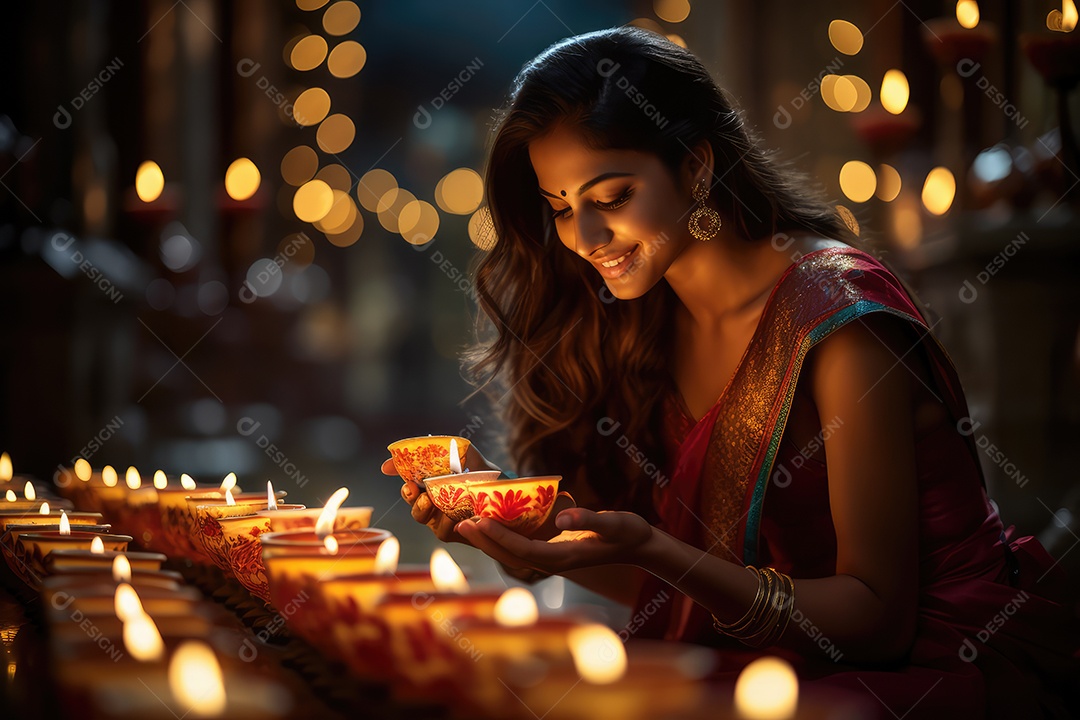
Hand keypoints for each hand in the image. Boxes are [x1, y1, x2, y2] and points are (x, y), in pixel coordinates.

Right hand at [381, 441, 502, 544]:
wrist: (509, 494)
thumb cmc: (484, 474)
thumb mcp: (468, 457)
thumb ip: (447, 448)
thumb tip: (423, 443)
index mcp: (431, 484)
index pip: (408, 478)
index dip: (397, 472)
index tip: (388, 468)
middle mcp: (433, 504)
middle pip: (410, 501)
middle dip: (408, 495)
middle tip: (413, 487)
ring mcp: (441, 520)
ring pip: (422, 517)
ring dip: (423, 508)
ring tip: (430, 500)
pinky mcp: (454, 533)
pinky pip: (443, 529)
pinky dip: (446, 521)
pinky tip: (453, 514)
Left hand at [454, 507, 653, 575]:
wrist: (638, 545)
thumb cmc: (628, 533)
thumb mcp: (615, 523)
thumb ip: (589, 519)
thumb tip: (561, 517)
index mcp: (563, 558)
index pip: (522, 550)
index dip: (499, 536)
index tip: (479, 520)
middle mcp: (553, 562)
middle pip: (510, 555)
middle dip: (485, 541)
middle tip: (461, 523)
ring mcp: (551, 558)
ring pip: (512, 553)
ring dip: (489, 541)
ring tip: (467, 524)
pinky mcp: (552, 551)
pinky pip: (521, 547)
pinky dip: (503, 537)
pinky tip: (491, 524)